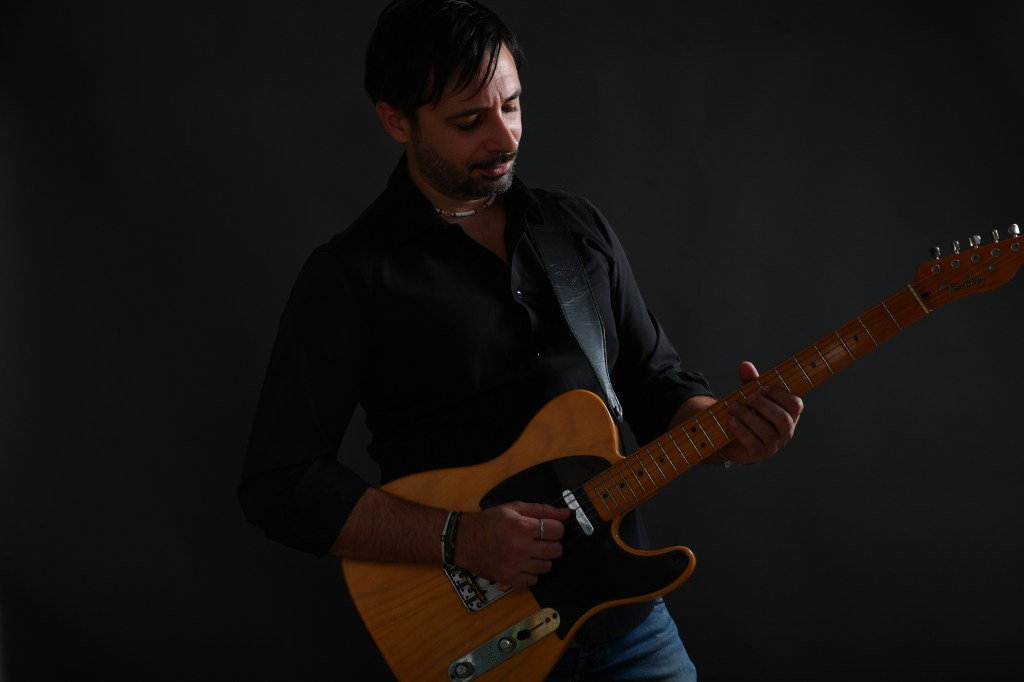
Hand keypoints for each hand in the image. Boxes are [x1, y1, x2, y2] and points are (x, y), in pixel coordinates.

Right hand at [454, 501, 570, 586]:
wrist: (462, 540)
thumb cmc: (488, 522)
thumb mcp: (514, 508)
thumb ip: (542, 510)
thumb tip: (566, 513)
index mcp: (522, 527)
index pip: (557, 531)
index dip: (556, 528)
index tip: (549, 528)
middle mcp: (520, 548)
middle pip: (556, 550)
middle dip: (551, 543)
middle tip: (540, 540)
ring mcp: (515, 565)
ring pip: (547, 566)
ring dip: (542, 558)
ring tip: (531, 552)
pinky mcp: (509, 579)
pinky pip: (534, 580)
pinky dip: (532, 573)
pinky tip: (524, 563)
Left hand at [720, 361, 802, 463]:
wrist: (733, 437)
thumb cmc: (749, 413)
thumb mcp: (750, 395)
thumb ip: (750, 381)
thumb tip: (745, 365)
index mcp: (789, 415)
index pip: (796, 405)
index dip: (781, 395)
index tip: (764, 387)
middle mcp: (785, 431)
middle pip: (783, 419)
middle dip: (765, 406)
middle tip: (748, 397)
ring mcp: (774, 445)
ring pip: (767, 432)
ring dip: (749, 417)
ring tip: (734, 407)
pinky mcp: (759, 454)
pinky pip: (754, 444)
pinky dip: (742, 431)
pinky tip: (731, 420)